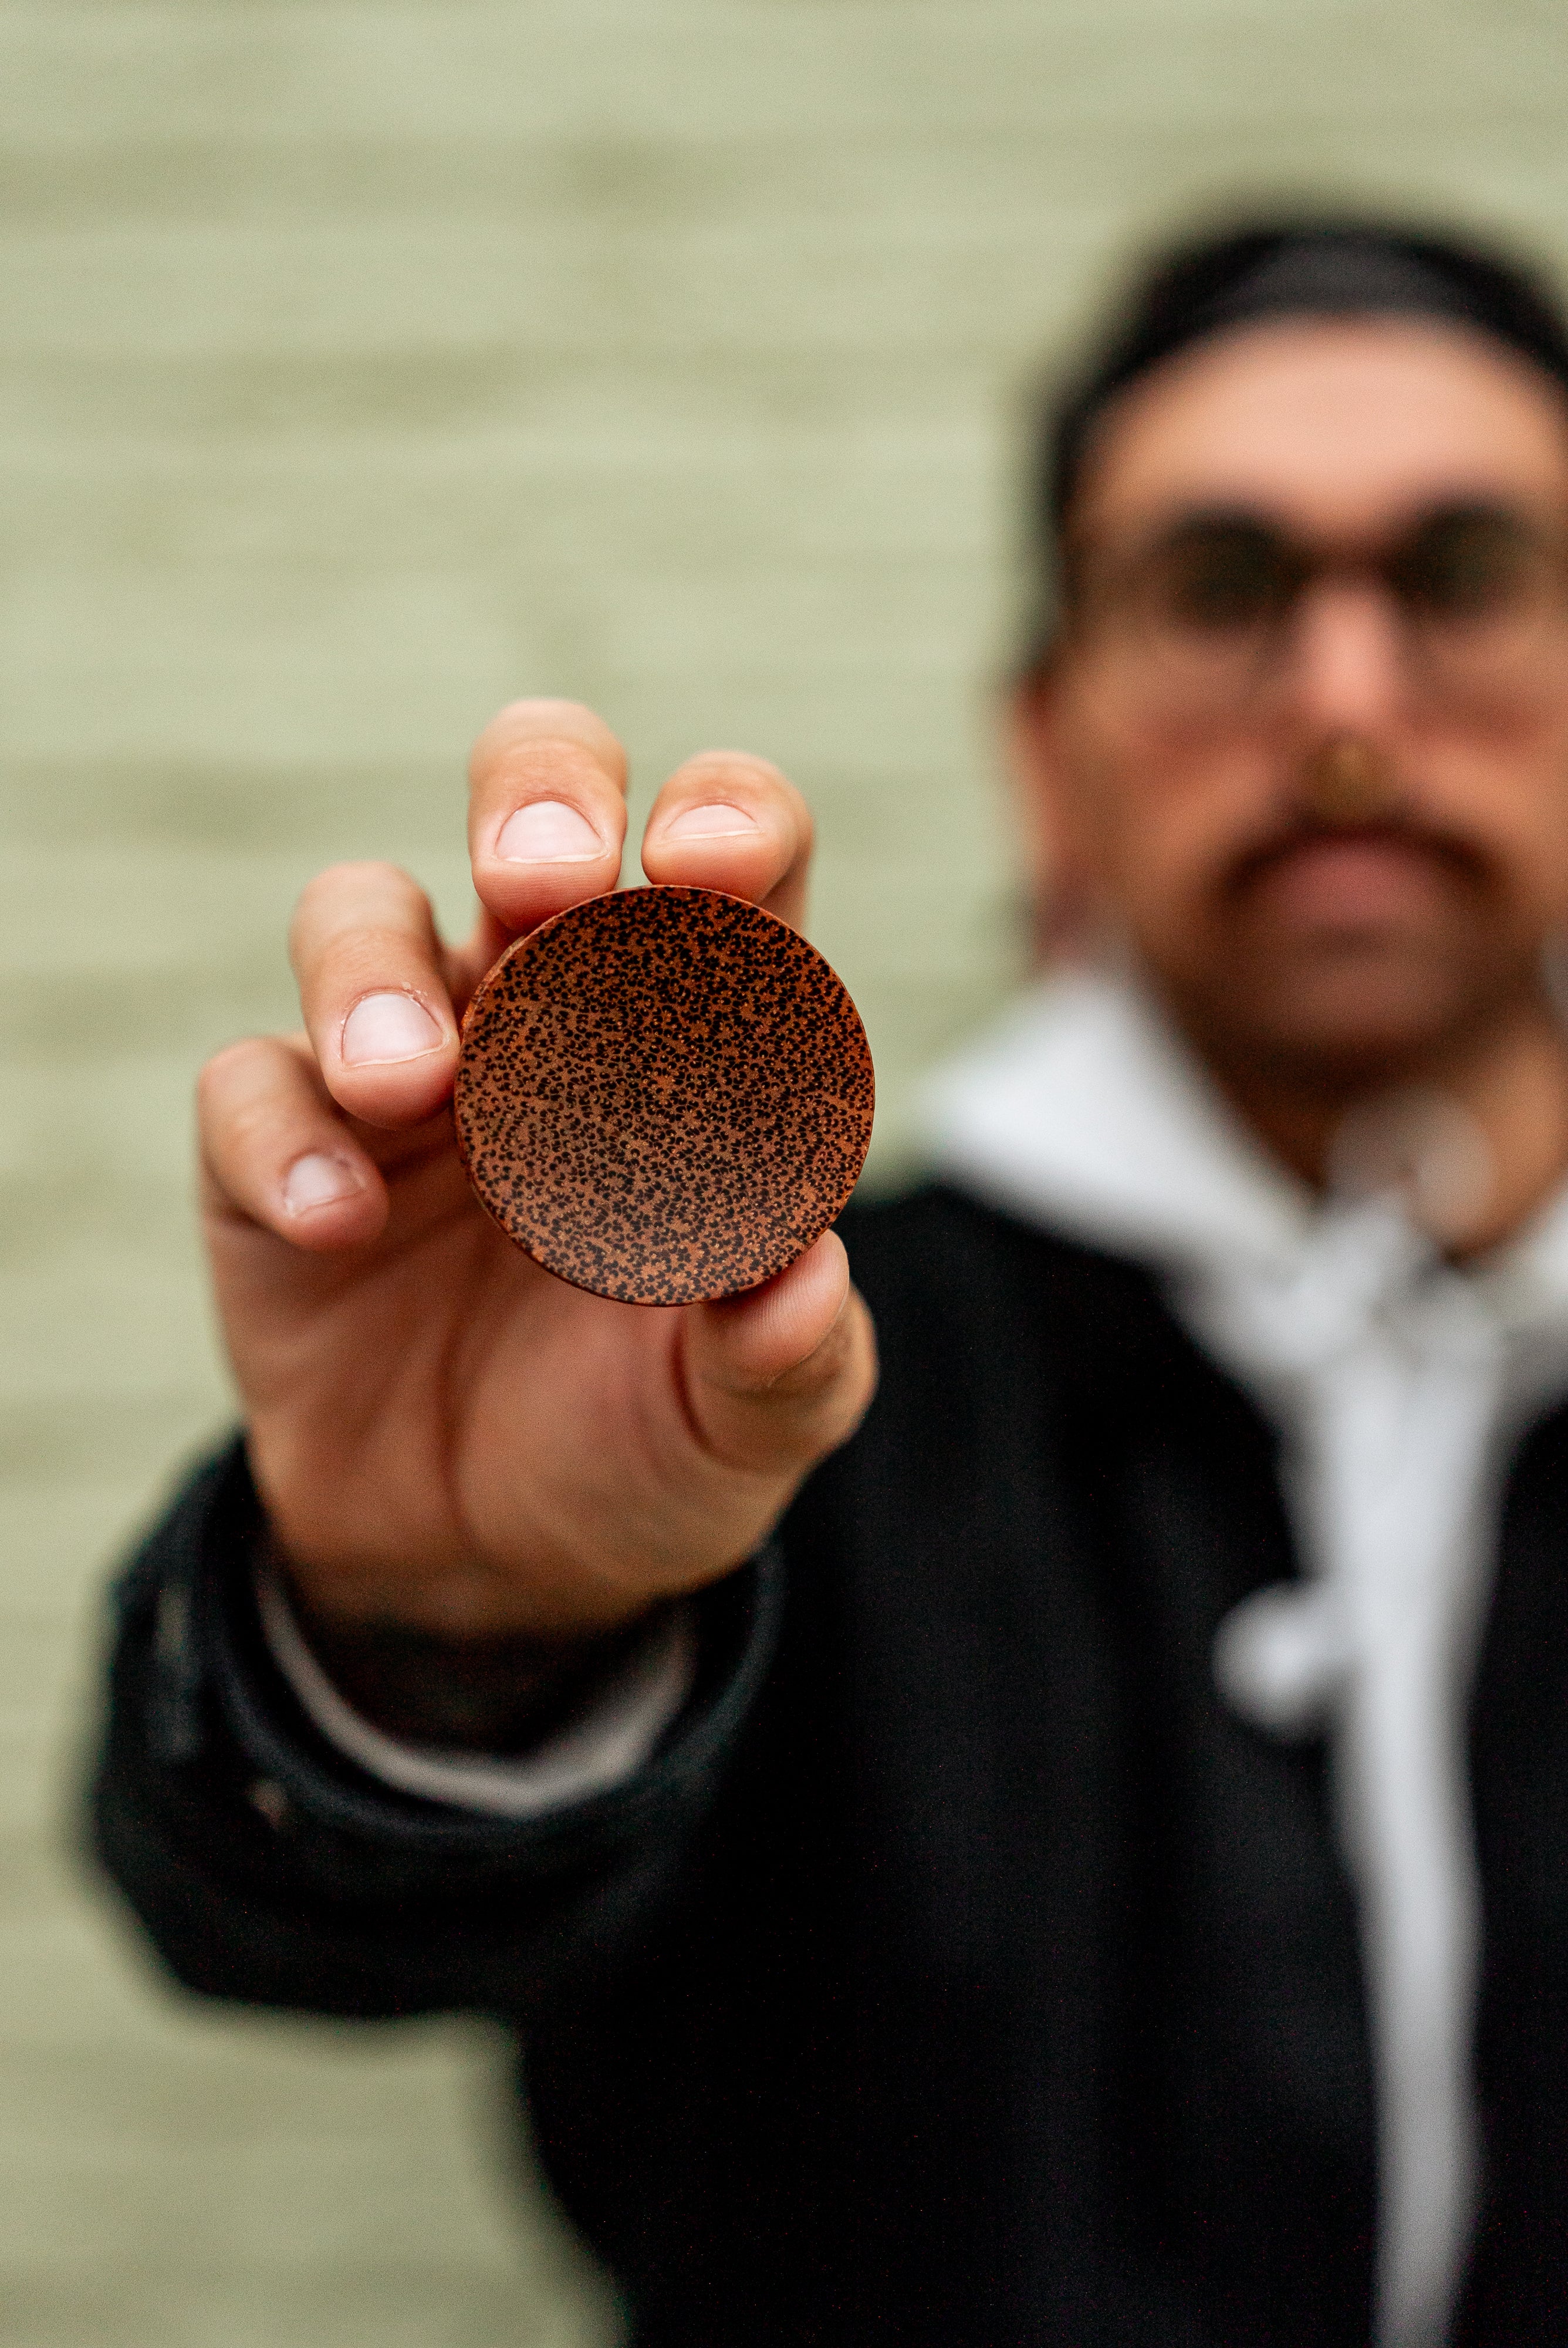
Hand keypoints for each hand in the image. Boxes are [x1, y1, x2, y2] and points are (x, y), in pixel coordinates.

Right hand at [198, 700, 877, 1644]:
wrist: (492, 1563)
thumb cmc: (644, 1443)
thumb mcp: (743, 1426)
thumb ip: (787, 1357)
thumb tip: (798, 1278)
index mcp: (696, 1042)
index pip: (731, 872)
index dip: (728, 825)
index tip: (710, 867)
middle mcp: (548, 1013)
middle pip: (536, 807)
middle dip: (538, 797)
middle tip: (542, 881)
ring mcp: (406, 1071)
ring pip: (360, 915)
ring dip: (377, 976)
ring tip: (408, 1084)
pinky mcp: (280, 1151)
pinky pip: (251, 1089)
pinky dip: (284, 1139)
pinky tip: (339, 1225)